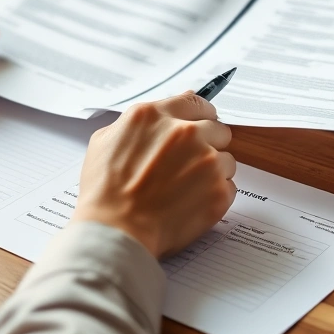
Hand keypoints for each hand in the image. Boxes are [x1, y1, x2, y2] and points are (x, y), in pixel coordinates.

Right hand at [72, 92, 236, 258]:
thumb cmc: (104, 191)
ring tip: (186, 190)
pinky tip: (191, 204)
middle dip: (208, 145)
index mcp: (156, 116)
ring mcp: (206, 161)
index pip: (195, 102)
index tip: (200, 126)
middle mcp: (185, 133)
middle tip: (189, 165)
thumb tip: (168, 111)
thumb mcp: (106, 139)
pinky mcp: (218, 191)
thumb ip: (141, 122)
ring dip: (212, 172)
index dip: (199, 116)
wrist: (115, 231)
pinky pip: (229, 187)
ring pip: (226, 159)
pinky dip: (214, 196)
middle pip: (218, 129)